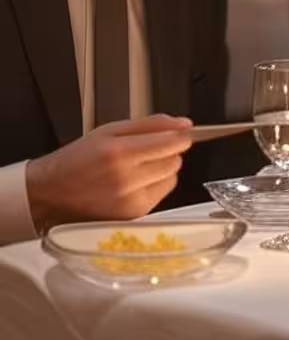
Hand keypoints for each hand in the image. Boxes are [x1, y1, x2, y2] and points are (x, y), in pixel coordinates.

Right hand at [26, 114, 193, 231]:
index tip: (175, 134)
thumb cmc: (77, 159)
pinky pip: (162, 194)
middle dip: (167, 152)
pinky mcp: (133, 215)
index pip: (172, 143)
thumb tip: (185, 124)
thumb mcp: (110, 130)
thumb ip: (151, 124)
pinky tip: (134, 182)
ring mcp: (131, 200)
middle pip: (175, 160)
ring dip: (162, 169)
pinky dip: (154, 186)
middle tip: (145, 150)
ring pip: (171, 178)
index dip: (178, 136)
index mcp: (119, 152)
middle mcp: (126, 179)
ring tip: (137, 167)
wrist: (52, 192)